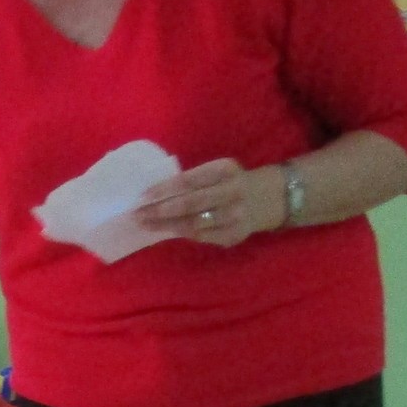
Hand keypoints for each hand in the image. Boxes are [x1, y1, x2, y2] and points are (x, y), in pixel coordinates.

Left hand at [135, 159, 286, 249]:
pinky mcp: (235, 234)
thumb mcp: (218, 172)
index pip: (189, 180)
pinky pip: (203, 236)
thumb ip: (194, 180)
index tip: (143, 196)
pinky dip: (182, 233)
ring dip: (167, 226)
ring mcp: (236, 215)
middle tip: (137, 214)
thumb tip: (156, 195)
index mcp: (225, 170)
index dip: (164, 189)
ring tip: (146, 225)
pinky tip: (167, 232)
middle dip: (161, 210)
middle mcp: (233, 191)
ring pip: (195, 223)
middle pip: (191, 203)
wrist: (269, 198)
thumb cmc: (232, 183)